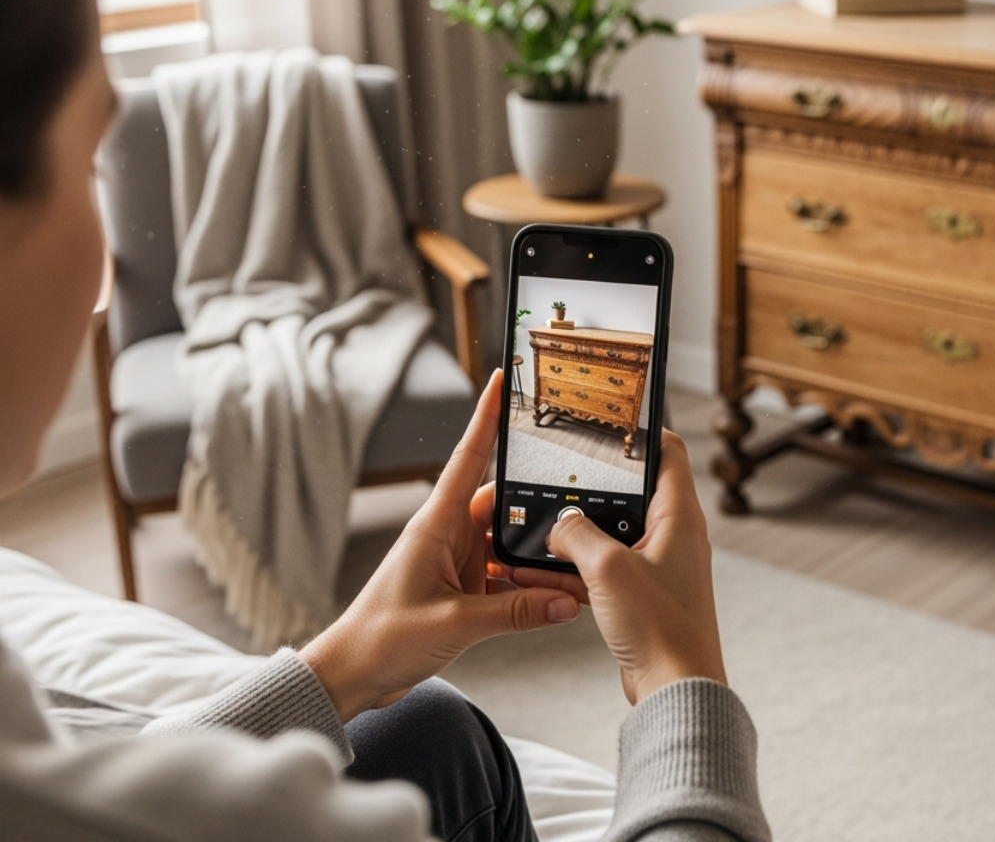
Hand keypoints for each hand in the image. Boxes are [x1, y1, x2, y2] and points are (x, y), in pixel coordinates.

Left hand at [300, 369, 579, 720]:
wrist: (353, 676)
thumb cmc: (382, 639)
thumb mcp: (455, 623)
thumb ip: (515, 612)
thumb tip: (566, 601)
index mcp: (436, 525)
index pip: (468, 458)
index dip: (486, 417)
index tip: (502, 380)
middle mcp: (448, 535)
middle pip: (505, 504)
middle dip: (541, 505)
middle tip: (579, 504)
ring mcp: (457, 561)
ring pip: (510, 543)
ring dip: (537, 554)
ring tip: (574, 561)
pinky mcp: (463, 589)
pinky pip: (507, 576)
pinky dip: (529, 585)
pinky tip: (554, 596)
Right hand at [506, 431, 726, 704]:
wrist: (674, 690)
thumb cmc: (660, 628)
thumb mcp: (607, 569)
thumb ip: (577, 535)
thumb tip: (558, 524)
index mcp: (679, 515)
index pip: (669, 451)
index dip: (642, 431)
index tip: (609, 420)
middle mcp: (673, 535)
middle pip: (630, 493)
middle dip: (590, 487)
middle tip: (557, 475)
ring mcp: (657, 566)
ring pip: (610, 534)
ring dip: (573, 533)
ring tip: (534, 526)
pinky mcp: (641, 595)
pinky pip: (602, 570)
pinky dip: (573, 568)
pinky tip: (535, 569)